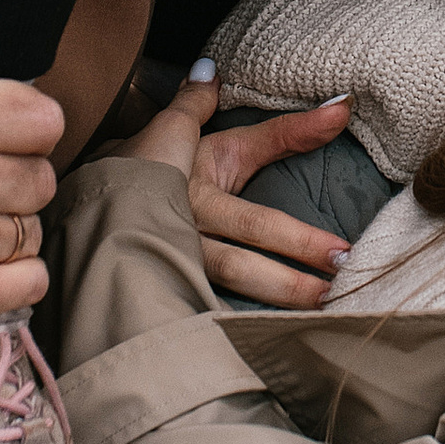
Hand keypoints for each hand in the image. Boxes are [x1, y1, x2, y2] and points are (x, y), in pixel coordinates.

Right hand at [125, 70, 359, 310]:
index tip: (342, 251)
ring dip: (274, 303)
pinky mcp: (169, 283)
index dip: (298, 239)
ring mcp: (173, 264)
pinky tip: (270, 337)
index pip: (255, 222)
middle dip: (293, 282)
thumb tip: (341, 107)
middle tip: (340, 289)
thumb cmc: (171, 160)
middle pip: (242, 265)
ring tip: (320, 312)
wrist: (102, 192)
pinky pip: (208, 309)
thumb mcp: (226, 142)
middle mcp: (184, 233)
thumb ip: (283, 129)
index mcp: (195, 195)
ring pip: (224, 292)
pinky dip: (241, 325)